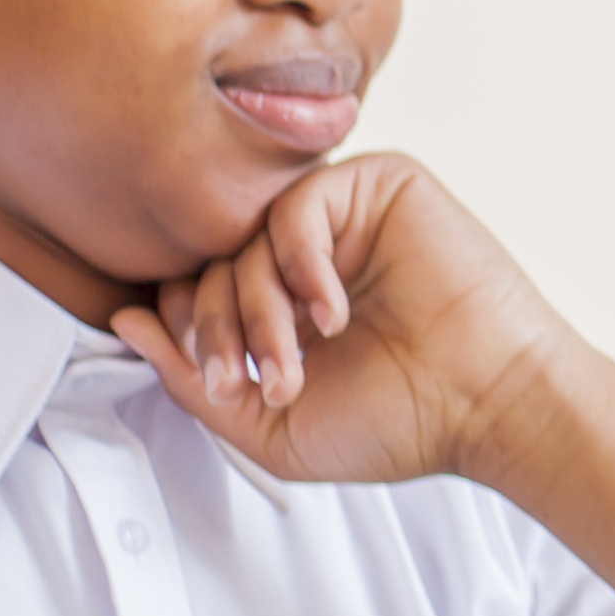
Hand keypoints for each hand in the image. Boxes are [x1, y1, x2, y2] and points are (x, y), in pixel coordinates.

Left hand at [115, 152, 562, 489]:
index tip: (225, 384)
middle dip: (222, 330)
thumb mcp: (270, 428)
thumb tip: (126, 321)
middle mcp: (308, 257)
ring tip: (296, 364)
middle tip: (253, 383)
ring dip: (259, 309)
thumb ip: (192, 381)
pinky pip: (299, 204)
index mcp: (284, 308)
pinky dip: (300, 262)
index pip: (201, 291)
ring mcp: (343, 219)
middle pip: (216, 263)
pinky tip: (333, 313)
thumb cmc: (400, 422)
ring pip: (250, 236)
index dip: (194, 334)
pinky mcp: (380, 187)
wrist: (488, 404)